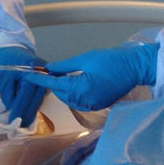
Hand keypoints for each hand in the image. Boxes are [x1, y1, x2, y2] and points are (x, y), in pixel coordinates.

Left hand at [0, 46, 47, 125]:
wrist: (7, 46)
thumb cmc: (2, 61)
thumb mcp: (2, 78)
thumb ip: (8, 95)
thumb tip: (13, 111)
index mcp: (29, 71)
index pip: (25, 96)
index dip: (19, 111)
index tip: (14, 123)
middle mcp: (41, 72)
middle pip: (36, 98)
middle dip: (28, 114)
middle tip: (21, 128)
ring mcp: (45, 73)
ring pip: (40, 97)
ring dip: (33, 109)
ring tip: (25, 122)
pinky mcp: (45, 76)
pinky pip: (41, 92)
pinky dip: (35, 102)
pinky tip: (30, 111)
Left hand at [19, 42, 157, 110]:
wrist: (135, 68)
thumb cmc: (113, 60)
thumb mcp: (85, 59)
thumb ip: (64, 66)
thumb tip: (48, 69)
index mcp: (81, 89)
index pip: (54, 84)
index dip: (39, 79)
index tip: (27, 74)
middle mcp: (85, 101)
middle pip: (60, 93)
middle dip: (51, 83)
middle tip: (44, 71)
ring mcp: (92, 106)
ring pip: (68, 99)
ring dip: (61, 89)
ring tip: (57, 76)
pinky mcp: (97, 105)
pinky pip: (78, 102)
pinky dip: (71, 94)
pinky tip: (70, 83)